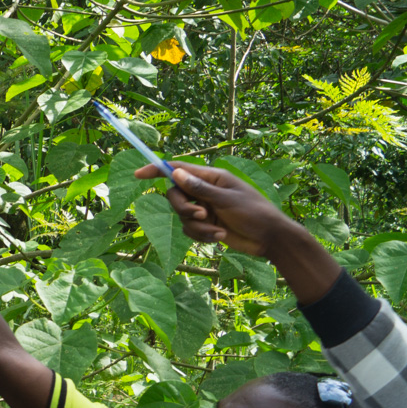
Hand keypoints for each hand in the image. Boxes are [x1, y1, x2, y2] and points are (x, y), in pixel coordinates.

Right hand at [133, 161, 294, 257]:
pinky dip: (202, 236)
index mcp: (211, 178)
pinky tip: (220, 236)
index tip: (138, 175)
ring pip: (182, 217)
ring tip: (217, 231)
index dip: (157, 170)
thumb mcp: (226, 200)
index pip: (179, 169)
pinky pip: (190, 230)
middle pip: (175, 196)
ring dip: (197, 227)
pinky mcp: (205, 226)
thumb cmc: (254, 213)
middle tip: (201, 216)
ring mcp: (204, 209)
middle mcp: (205, 191)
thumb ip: (200, 188)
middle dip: (184, 209)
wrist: (268, 238)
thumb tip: (176, 173)